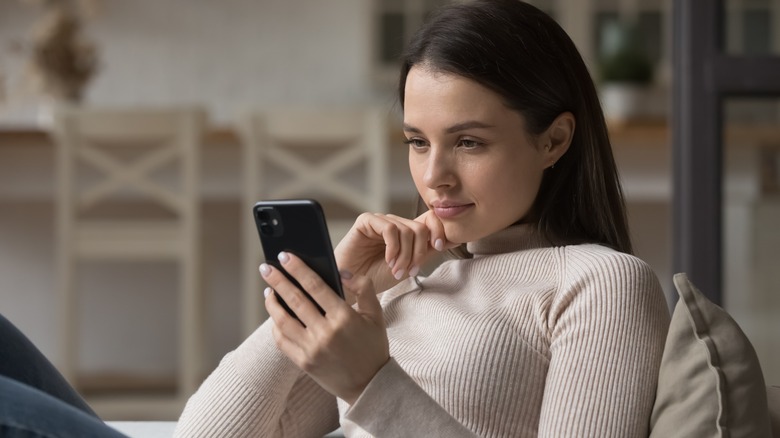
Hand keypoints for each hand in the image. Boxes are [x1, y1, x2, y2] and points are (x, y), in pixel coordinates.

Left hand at [261, 251, 388, 404]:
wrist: (369, 385)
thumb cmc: (373, 347)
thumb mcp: (375, 314)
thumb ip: (363, 288)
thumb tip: (341, 272)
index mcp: (344, 317)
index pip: (315, 286)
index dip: (298, 269)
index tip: (285, 256)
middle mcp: (325, 333)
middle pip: (294, 300)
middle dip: (277, 280)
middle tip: (265, 267)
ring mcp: (312, 349)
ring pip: (283, 321)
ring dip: (272, 303)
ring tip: (268, 290)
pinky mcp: (303, 362)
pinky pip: (282, 341)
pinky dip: (276, 325)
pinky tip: (276, 315)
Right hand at [334, 210, 457, 292]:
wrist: (351, 287)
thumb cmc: (376, 278)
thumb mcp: (409, 265)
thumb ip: (427, 251)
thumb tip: (454, 238)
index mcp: (406, 231)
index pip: (430, 219)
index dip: (439, 230)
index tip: (440, 247)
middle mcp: (395, 223)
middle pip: (421, 227)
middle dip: (419, 252)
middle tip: (410, 271)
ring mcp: (380, 221)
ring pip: (407, 230)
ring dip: (405, 255)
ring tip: (396, 270)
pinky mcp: (366, 221)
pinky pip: (390, 229)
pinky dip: (393, 248)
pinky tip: (388, 261)